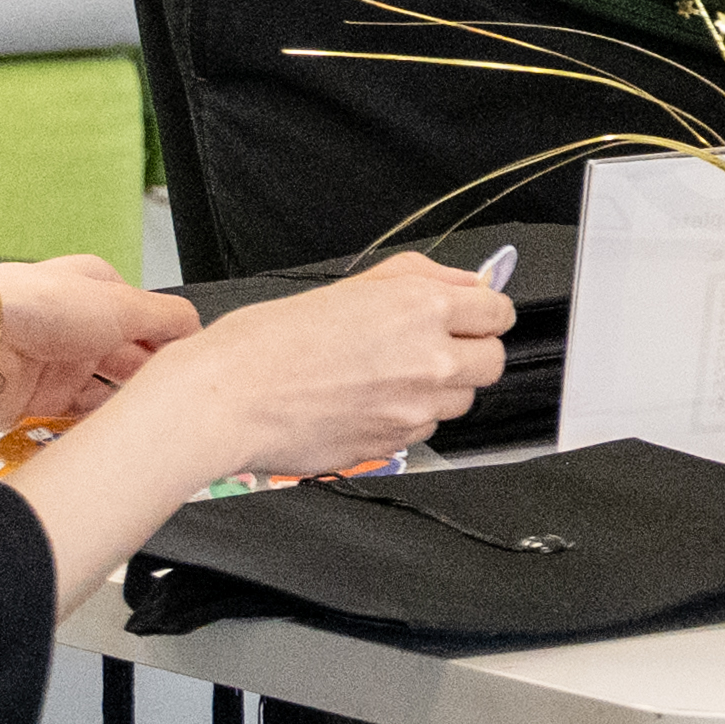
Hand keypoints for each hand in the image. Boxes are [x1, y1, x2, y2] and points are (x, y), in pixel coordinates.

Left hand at [0, 256, 193, 434]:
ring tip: (149, 413)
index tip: (193, 363)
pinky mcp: (40, 398)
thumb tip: (198, 326)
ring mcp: (59, 363)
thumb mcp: (121, 303)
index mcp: (98, 293)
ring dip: (125, 401)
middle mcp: (79, 327)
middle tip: (175, 394)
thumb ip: (167, 317)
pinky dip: (97, 422)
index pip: (150, 319)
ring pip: (107, 389)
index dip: (172, 341)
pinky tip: (115, 425)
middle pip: (131, 357)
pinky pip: (79, 416)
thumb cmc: (35, 305)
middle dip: (151, 376)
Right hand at [143, 254, 518, 486]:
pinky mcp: (395, 445)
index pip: (499, 311)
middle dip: (471, 351)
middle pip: (493, 361)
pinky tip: (370, 402)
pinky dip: (409, 418)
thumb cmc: (267, 343)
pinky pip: (426, 431)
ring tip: (389, 375)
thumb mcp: (349, 286)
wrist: (226, 400)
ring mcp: (415, 408)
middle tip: (433, 346)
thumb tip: (465, 281)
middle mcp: (429, 360)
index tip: (469, 316)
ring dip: (440, 388)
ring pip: (462, 401)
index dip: (482, 313)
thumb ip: (420, 278)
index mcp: (420, 308)